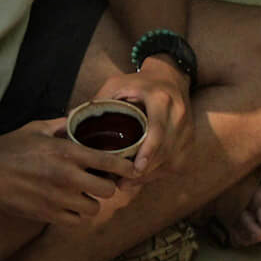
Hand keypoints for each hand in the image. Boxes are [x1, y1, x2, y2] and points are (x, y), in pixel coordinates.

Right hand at [0, 118, 130, 225]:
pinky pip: (76, 222)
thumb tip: (81, 115)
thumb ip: (65, 125)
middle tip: (100, 182)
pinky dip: (77, 216)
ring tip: (83, 195)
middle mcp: (67, 177)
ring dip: (92, 202)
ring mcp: (58, 198)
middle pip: (108, 190)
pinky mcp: (47, 215)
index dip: (126, 167)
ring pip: (94, 209)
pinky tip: (70, 206)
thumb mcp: (39, 128)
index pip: (110, 163)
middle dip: (107, 186)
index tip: (132, 169)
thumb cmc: (11, 146)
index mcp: (68, 153)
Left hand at [96, 57, 192, 178]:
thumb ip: (98, 102)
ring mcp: (188, 131)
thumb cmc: (139, 83)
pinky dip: (159, 173)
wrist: (171, 78)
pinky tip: (142, 176)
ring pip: (171, 161)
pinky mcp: (190, 142)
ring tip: (127, 182)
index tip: (136, 168)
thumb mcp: (117, 84)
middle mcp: (179, 115)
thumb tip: (70, 122)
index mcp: (162, 100)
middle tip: (121, 182)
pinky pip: (175, 164)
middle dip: (144, 171)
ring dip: (150, 175)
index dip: (148, 152)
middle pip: (164, 151)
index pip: (158, 130)